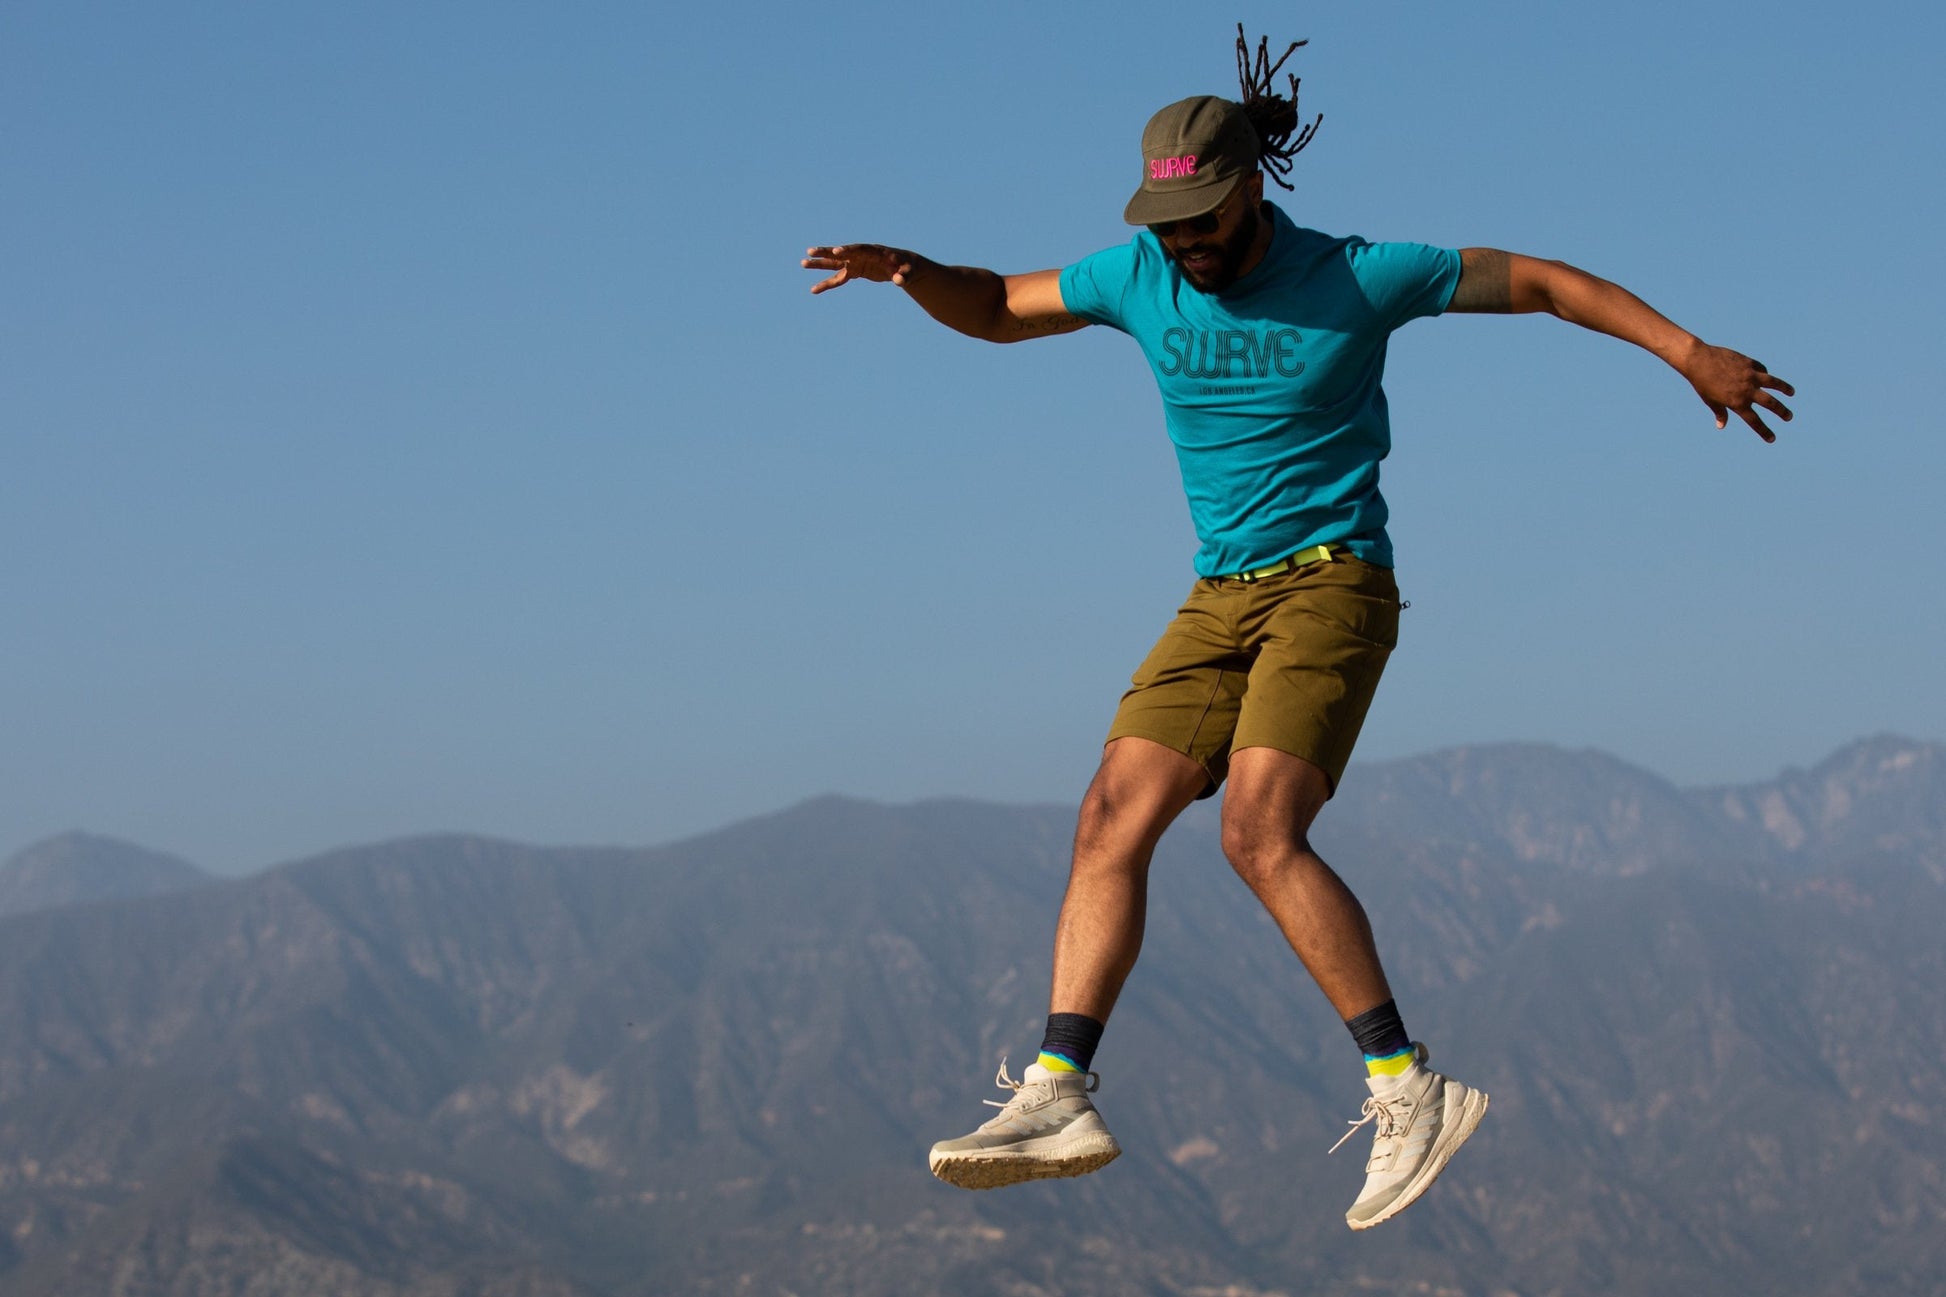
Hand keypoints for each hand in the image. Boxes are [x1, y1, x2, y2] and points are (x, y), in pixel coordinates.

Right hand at [802, 244, 915, 294]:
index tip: (836, 252)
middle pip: (841, 253)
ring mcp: (856, 263)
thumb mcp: (908, 272)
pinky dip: (827, 284)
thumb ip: (904, 275)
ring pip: (835, 264)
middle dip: (826, 252)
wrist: (904, 267)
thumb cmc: (907, 268)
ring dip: (819, 264)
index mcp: (874, 252)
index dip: (847, 250)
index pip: (858, 249)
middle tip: (810, 252)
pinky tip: (814, 290)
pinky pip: (838, 279)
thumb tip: (900, 281)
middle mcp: (861, 256)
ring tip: (803, 263)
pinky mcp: (854, 272)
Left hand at [1679, 340, 1794, 442]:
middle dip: (1782, 411)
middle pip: (1770, 403)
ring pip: (1774, 383)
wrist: (1698, 360)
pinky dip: (1765, 373)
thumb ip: (1720, 412)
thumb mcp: (1710, 401)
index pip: (1754, 421)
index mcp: (1737, 403)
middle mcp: (1747, 390)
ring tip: (1791, 393)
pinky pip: (1761, 369)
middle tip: (1788, 417)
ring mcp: (1750, 375)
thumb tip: (1722, 426)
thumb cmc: (1702, 383)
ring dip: (1785, 388)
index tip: (1772, 439)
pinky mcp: (1749, 363)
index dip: (1764, 431)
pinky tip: (1768, 376)